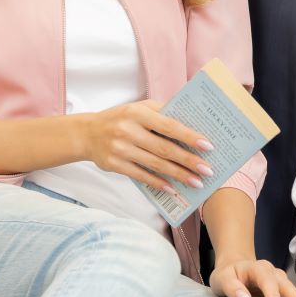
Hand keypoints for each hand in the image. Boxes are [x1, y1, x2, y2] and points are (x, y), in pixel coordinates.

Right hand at [80, 100, 213, 193]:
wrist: (87, 133)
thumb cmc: (121, 119)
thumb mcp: (138, 108)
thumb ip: (162, 113)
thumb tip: (193, 126)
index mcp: (138, 113)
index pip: (169, 126)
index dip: (189, 137)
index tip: (208, 146)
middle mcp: (129, 130)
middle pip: (164, 148)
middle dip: (189, 161)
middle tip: (207, 170)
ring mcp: (120, 149)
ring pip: (155, 164)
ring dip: (178, 175)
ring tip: (196, 182)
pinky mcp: (115, 165)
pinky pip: (141, 176)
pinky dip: (158, 183)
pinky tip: (172, 188)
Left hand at [210, 256, 295, 296]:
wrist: (236, 269)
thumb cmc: (228, 276)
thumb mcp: (221, 279)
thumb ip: (231, 287)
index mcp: (256, 268)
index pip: (265, 278)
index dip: (271, 291)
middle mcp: (272, 273)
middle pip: (286, 284)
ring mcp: (281, 282)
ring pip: (294, 293)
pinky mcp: (284, 292)